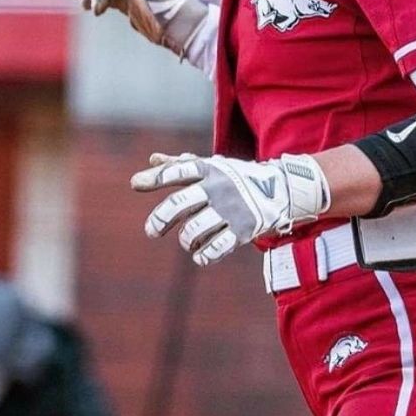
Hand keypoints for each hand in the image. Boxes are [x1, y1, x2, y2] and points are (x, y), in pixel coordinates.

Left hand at [131, 151, 330, 265]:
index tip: (135, 183)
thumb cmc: (235, 178)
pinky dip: (202, 255)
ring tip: (188, 240)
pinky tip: (201, 253)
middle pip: (180, 204)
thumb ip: (180, 165)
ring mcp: (230, 210)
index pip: (178, 171)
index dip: (156, 177)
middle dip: (160, 219)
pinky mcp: (242, 231)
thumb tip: (152, 160)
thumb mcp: (211, 167)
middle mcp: (217, 188)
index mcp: (208, 170)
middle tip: (151, 231)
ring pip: (193, 230)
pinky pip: (214, 249)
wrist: (280, 189)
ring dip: (185, 239)